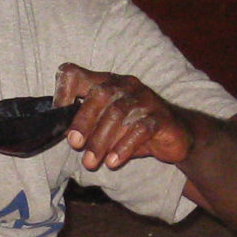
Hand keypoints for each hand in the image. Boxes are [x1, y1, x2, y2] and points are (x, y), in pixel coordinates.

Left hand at [54, 62, 193, 170]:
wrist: (177, 136)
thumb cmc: (135, 129)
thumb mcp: (108, 125)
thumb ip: (89, 125)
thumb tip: (67, 137)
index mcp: (107, 82)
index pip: (77, 74)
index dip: (63, 92)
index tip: (58, 117)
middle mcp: (126, 85)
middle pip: (100, 94)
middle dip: (83, 121)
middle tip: (74, 144)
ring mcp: (145, 100)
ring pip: (118, 113)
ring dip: (101, 140)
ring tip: (91, 162)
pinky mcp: (161, 118)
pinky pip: (141, 129)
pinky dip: (124, 147)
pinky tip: (113, 162)